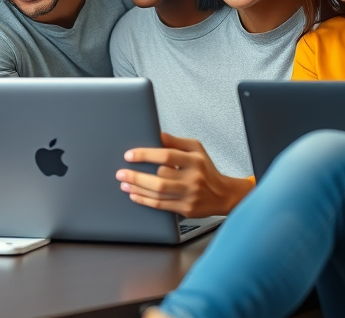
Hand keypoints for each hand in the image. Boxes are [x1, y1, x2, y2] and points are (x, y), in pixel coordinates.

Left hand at [116, 132, 252, 217]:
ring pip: (158, 193)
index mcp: (194, 161)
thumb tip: (158, 134)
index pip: (166, 156)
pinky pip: (161, 205)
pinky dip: (145, 200)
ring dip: (137, 188)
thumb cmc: (206, 169)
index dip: (145, 155)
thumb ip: (176, 141)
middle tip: (120, 173)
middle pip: (160, 178)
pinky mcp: (186, 209)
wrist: (223, 194)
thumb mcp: (196, 149)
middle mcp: (193, 179)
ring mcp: (189, 195)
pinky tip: (134, 195)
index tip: (129, 155)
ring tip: (124, 183)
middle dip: (136, 176)